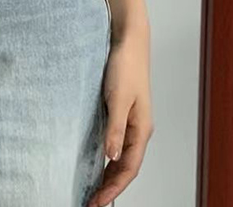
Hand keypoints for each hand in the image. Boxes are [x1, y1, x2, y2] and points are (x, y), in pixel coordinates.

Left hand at [88, 26, 153, 206]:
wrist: (129, 41)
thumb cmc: (125, 67)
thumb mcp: (118, 98)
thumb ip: (115, 128)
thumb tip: (111, 157)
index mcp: (141, 129)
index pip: (128, 168)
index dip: (113, 188)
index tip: (97, 203)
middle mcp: (138, 129)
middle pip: (126, 166)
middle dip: (111, 186)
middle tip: (91, 201)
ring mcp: (131, 120)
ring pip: (121, 156)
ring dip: (109, 174)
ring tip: (93, 188)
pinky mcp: (121, 110)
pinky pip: (116, 141)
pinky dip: (107, 156)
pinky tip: (96, 158)